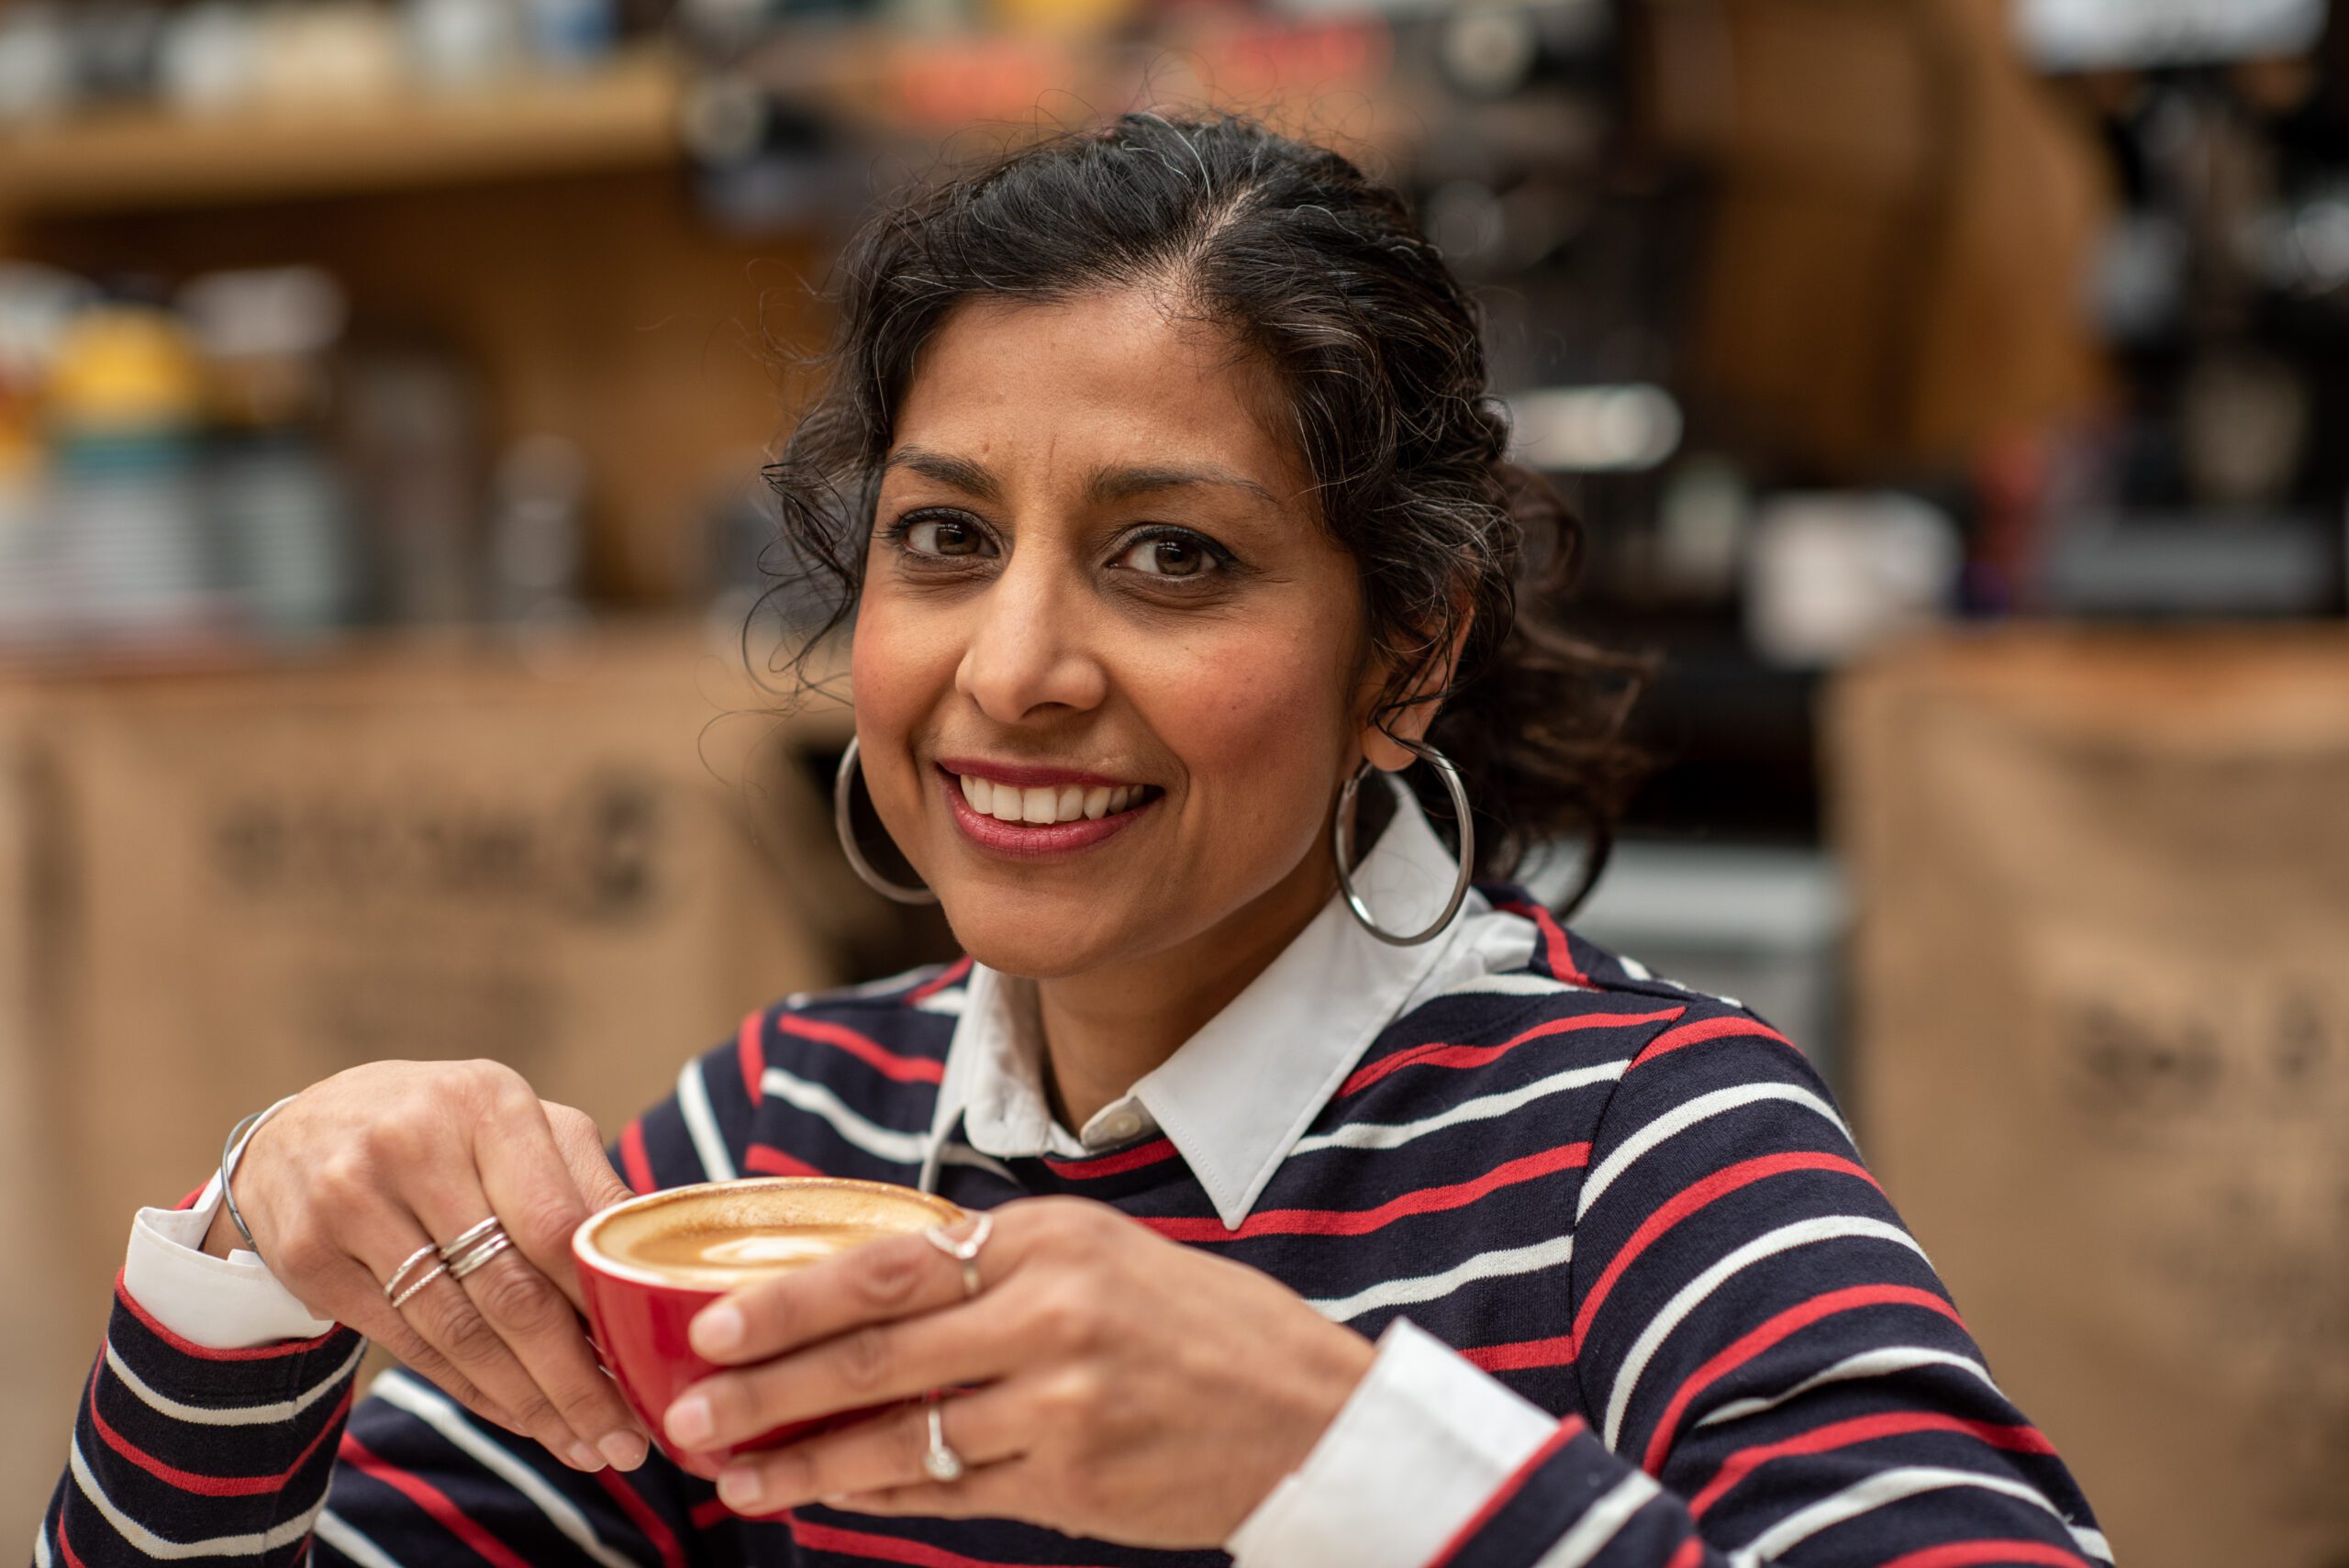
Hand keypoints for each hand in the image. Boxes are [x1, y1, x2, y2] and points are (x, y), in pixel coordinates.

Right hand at [215, 1061, 649, 1472]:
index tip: (650, 1359)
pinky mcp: (309, 1257)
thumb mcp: (517, 1124)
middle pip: (510, 1290)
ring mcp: (351, 1201)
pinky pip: (408, 1345)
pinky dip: (473, 1392)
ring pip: (458, 1331)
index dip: (603, 1301)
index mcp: (488, 1104)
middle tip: (624, 1437)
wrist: (300, 1130)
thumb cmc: (445, 1127)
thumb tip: (660, 1263)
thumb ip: (586, 1184)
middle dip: (575, 1377)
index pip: (556, 1224)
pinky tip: (520, 1418)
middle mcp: (414, 1145)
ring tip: (584, 1444)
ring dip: (529, 1402)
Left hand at [663, 1196, 1376, 1547]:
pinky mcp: (1071, 1480)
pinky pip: (948, 1491)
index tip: (715, 1321)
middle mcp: (1050, 1313)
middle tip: (691, 1408)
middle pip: (874, 1352)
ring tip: (735, 1472)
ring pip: (898, 1437)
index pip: (889, 1262)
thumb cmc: (1201, 1327)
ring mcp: (1061, 1403)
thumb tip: (867, 1286)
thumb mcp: (1103, 1255)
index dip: (790, 1297)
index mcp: (1049, 1239)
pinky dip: (880, 1496)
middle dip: (767, 1385)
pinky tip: (828, 1497)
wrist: (1310, 1417)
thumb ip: (995, 1266)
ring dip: (804, 1459)